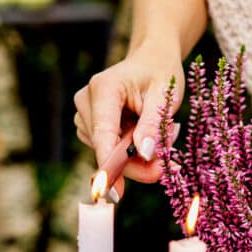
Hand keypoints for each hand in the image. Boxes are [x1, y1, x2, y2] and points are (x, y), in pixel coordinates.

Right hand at [74, 42, 183, 198]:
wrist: (152, 59)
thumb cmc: (160, 72)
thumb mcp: (165, 95)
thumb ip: (153, 124)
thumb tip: (144, 154)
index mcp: (104, 88)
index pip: (103, 134)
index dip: (110, 164)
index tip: (114, 192)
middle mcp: (86, 101)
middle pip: (106, 148)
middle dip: (136, 164)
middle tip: (166, 169)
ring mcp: (85, 114)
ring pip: (108, 153)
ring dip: (137, 157)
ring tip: (164, 137)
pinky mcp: (91, 125)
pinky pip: (110, 150)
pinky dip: (131, 153)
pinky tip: (150, 141)